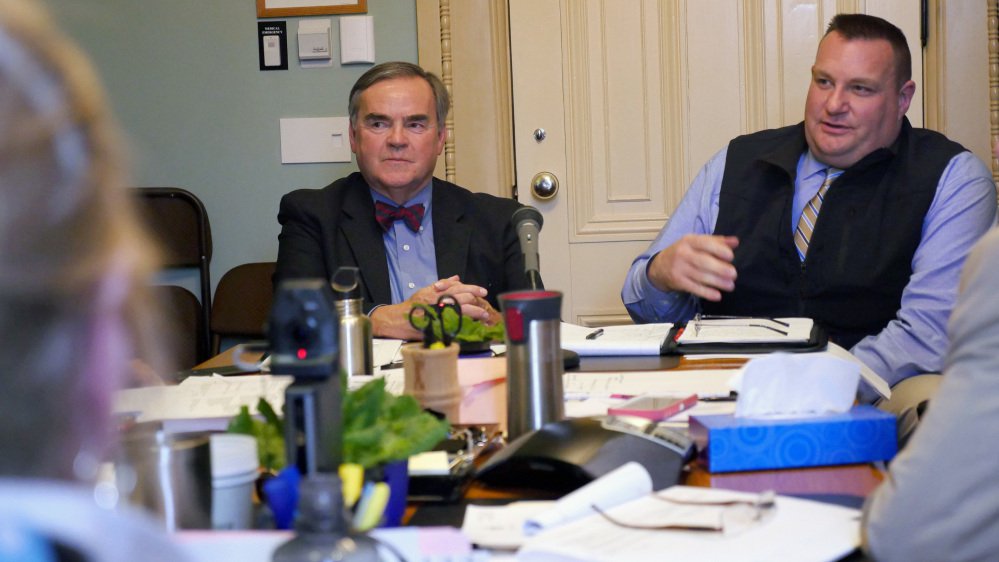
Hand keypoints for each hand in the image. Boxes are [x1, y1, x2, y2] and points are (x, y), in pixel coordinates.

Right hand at [370, 275, 499, 339]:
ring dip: (475, 312)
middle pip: (462, 297)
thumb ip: (442, 284)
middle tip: (486, 305)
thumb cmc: (413, 305)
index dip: (473, 289)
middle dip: (477, 301)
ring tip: (484, 315)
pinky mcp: (437, 324)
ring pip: (461, 310)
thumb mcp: (426, 290)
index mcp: (437, 291)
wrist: (398, 319)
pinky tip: (473, 325)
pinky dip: (465, 323)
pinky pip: (455, 323)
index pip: (458, 287)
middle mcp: (438, 300)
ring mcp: (438, 313)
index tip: (483, 292)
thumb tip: (457, 278)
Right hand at [647, 234, 738, 300]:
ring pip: (700, 276)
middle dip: (720, 269)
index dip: (719, 250)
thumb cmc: (684, 252)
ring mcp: (679, 268)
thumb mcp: (697, 243)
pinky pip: (694, 288)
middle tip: (733, 274)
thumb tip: (735, 242)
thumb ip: (717, 242)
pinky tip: (717, 295)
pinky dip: (706, 293)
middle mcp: (683, 253)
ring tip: (730, 286)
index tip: (731, 257)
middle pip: (703, 262)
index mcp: (689, 241)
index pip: (705, 243)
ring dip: (717, 282)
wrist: (659, 266)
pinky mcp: (677, 281)